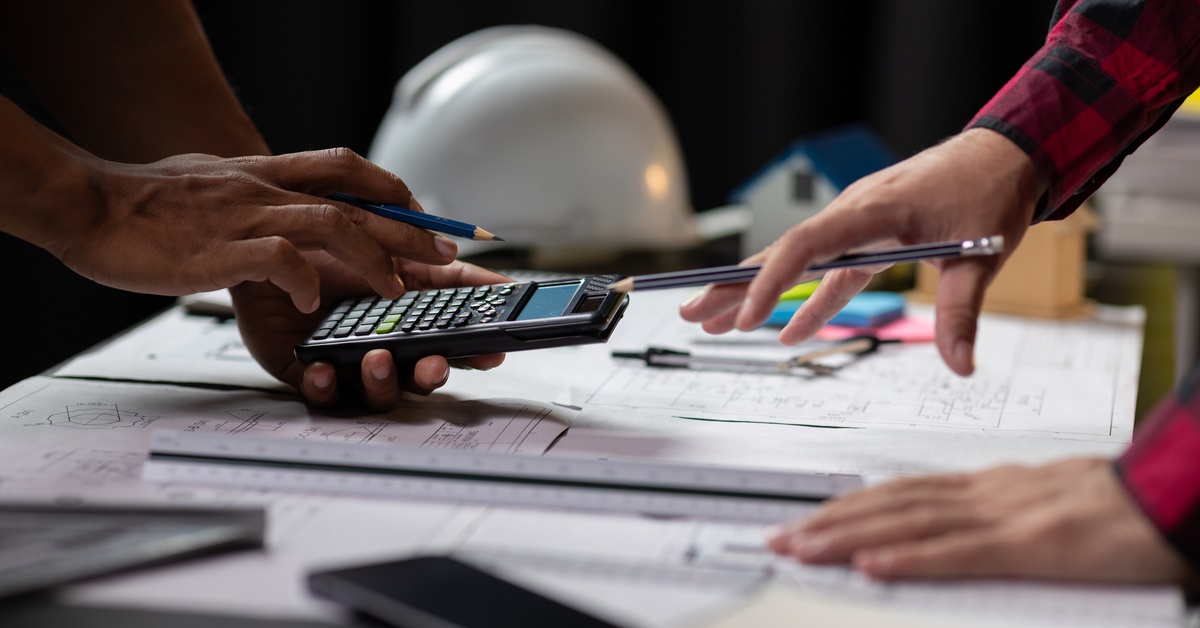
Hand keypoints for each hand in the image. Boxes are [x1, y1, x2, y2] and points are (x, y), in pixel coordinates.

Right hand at [40, 147, 457, 312]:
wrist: (88, 205)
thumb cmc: (146, 205)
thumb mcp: (214, 183)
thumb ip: (254, 193)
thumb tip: (284, 209)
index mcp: (263, 173)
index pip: (345, 168)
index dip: (391, 188)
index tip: (424, 213)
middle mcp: (264, 189)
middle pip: (355, 200)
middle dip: (407, 228)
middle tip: (444, 252)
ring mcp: (246, 216)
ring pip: (333, 223)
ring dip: (374, 256)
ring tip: (396, 288)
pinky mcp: (222, 250)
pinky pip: (280, 257)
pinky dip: (306, 277)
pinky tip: (314, 298)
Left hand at [232, 255, 506, 410]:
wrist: (276, 241)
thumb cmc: (334, 248)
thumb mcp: (400, 251)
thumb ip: (448, 270)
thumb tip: (502, 282)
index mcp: (412, 324)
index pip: (453, 347)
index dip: (474, 354)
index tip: (492, 352)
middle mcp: (386, 347)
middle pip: (419, 378)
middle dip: (431, 374)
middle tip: (433, 362)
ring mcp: (349, 363)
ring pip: (377, 392)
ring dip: (382, 380)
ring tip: (376, 357)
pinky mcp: (310, 371)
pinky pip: (322, 393)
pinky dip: (325, 385)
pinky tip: (324, 369)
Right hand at [680, 128, 1043, 374]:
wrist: (1005, 155)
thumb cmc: (989, 193)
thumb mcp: (981, 256)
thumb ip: (961, 313)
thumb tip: (961, 367)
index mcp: (872, 210)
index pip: (807, 245)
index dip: (772, 281)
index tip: (749, 316)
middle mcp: (852, 213)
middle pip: (782, 252)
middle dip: (734, 285)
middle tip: (692, 313)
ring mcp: (856, 225)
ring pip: (795, 262)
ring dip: (756, 292)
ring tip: (716, 323)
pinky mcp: (868, 238)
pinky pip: (827, 273)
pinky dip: (805, 301)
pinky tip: (788, 332)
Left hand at [769, 458, 1189, 582]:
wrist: (1171, 495)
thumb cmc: (1113, 505)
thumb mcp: (1039, 504)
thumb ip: (992, 514)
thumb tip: (947, 529)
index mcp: (985, 486)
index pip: (900, 491)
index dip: (849, 504)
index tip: (808, 518)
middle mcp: (983, 493)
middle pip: (891, 503)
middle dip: (830, 521)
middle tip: (782, 538)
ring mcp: (1004, 516)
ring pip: (909, 523)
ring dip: (849, 537)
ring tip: (804, 549)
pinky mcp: (1030, 545)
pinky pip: (959, 552)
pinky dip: (910, 557)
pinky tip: (874, 564)